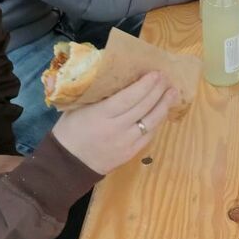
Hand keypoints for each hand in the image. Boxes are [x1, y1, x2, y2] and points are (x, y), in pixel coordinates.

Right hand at [52, 73, 180, 174]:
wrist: (66, 164)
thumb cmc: (69, 131)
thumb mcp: (77, 107)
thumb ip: (96, 93)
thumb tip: (114, 74)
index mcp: (100, 115)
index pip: (129, 98)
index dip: (145, 85)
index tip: (155, 73)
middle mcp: (115, 129)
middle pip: (143, 107)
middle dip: (157, 91)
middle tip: (166, 78)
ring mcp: (125, 143)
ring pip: (151, 123)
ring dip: (164, 106)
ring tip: (172, 93)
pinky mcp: (130, 154)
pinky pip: (148, 136)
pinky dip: (157, 123)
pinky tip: (162, 112)